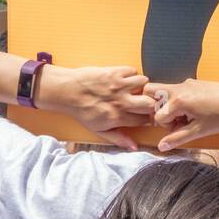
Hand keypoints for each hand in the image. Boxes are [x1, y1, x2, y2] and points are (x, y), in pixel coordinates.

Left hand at [40, 65, 155, 149]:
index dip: (148, 118)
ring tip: (134, 89)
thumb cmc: (82, 111)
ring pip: (145, 84)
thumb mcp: (99, 130)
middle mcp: (121, 102)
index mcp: (118, 117)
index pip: (144, 120)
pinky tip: (124, 79)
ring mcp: (119, 86)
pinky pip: (133, 71)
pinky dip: (131, 74)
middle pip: (150, 103)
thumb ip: (118, 138)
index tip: (147, 116)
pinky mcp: (115, 72)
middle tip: (146, 102)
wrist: (67, 91)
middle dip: (151, 103)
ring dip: (142, 86)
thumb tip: (134, 147)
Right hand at [146, 78, 218, 150]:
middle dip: (158, 109)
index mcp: (178, 101)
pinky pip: (177, 90)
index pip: (158, 116)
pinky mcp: (193, 82)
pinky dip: (179, 101)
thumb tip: (161, 146)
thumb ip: (178, 138)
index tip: (180, 129)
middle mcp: (178, 88)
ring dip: (169, 106)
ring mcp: (186, 83)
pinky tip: (196, 110)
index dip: (167, 127)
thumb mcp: (199, 131)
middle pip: (151, 92)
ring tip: (187, 117)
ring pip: (164, 92)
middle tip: (175, 120)